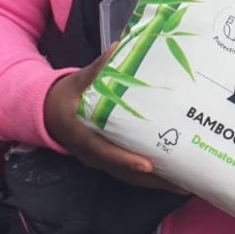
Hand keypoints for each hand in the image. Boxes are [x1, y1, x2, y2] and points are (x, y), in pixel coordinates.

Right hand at [43, 50, 186, 191]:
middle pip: (124, 172)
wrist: (49, 113)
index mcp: (82, 135)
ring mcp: (101, 161)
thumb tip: (116, 49)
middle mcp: (93, 154)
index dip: (126, 160)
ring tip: (186, 184)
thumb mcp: (77, 81)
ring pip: (130, 177)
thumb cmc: (66, 96)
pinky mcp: (109, 161)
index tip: (148, 165)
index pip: (105, 151)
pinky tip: (173, 176)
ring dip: (157, 183)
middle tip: (182, 183)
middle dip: (153, 180)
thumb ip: (96, 69)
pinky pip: (130, 173)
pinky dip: (151, 178)